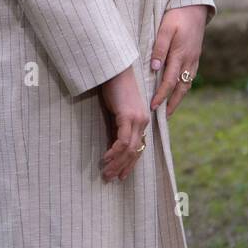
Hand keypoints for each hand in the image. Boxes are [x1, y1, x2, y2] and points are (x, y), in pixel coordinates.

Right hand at [98, 66, 148, 182]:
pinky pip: (122, 140)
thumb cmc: (114, 86)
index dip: (130, 163)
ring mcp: (137, 119)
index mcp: (141, 120)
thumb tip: (113, 144)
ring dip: (117, 163)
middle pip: (135, 152)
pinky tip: (105, 158)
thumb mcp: (117, 110)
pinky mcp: (128, 116)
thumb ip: (117, 125)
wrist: (114, 68)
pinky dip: (114, 152)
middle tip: (111, 178)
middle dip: (123, 167)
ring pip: (129, 149)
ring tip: (106, 173)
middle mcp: (142, 121)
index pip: (138, 148)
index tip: (121, 175)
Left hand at [149, 5, 207, 116]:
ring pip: (187, 83)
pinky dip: (184, 87)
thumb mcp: (165, 28)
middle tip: (163, 116)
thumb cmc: (177, 15)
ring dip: (179, 97)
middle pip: (181, 88)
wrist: (195, 6)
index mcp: (180, 55)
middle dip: (172, 103)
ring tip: (170, 108)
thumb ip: (159, 48)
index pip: (169, 82)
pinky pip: (190, 76)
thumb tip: (154, 68)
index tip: (152, 107)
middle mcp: (189, 60)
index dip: (161, 96)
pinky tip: (178, 90)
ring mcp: (194, 59)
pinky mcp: (196, 56)